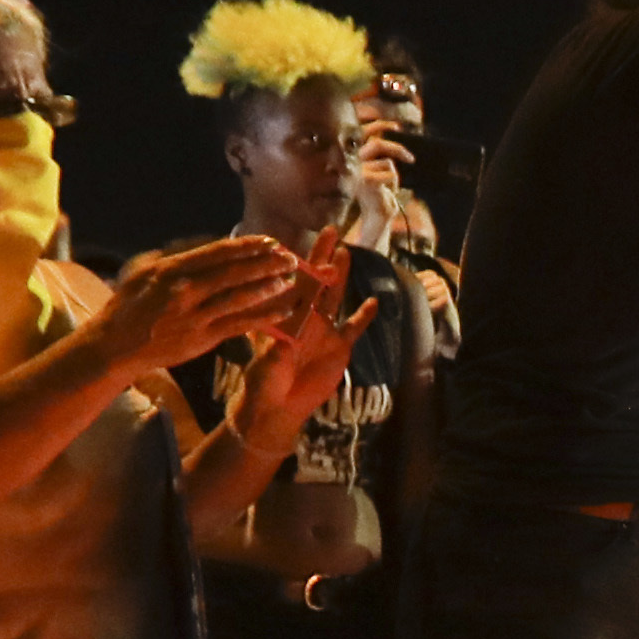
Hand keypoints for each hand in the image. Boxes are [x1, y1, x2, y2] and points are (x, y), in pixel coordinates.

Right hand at [105, 237, 302, 370]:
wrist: (116, 345)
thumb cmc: (129, 303)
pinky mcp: (203, 338)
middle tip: (290, 256)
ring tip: (290, 279)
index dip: (247, 246)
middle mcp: (186, 289)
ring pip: (240, 298)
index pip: (218, 253)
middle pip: (234, 272)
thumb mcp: (144, 268)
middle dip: (266, 263)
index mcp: (172, 268)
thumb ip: (177, 254)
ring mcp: (196, 315)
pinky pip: (239, 325)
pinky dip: (263, 317)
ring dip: (268, 287)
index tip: (270, 241)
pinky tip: (283, 311)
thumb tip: (209, 242)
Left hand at [232, 237, 366, 444]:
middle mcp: (304, 317)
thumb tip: (282, 337)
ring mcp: (323, 331)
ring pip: (334, 296)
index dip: (300, 260)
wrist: (277, 409)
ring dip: (341, 276)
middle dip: (323, 255)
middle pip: (317, 281)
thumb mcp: (266, 365)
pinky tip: (375, 302)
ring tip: (347, 253)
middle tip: (330, 230)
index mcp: (284, 316)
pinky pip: (353, 327)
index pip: (294, 282)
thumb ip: (276, 350)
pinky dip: (363, 316)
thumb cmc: (263, 384)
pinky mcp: (339, 348)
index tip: (301, 239)